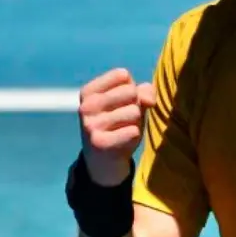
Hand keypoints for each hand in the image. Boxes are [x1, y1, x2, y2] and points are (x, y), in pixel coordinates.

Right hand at [78, 68, 156, 185]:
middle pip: (131, 92)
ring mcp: (91, 124)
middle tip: (123, 120)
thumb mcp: (131, 103)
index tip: (121, 104)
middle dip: (135, 106)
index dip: (131, 90)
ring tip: (123, 130)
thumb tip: (149, 99)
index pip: (123, 76)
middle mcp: (86, 106)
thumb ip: (144, 92)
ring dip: (135, 122)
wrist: (105, 160)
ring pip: (134, 112)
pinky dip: (134, 136)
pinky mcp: (99, 143)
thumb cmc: (119, 124)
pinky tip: (122, 142)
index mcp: (88, 91)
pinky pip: (133, 131)